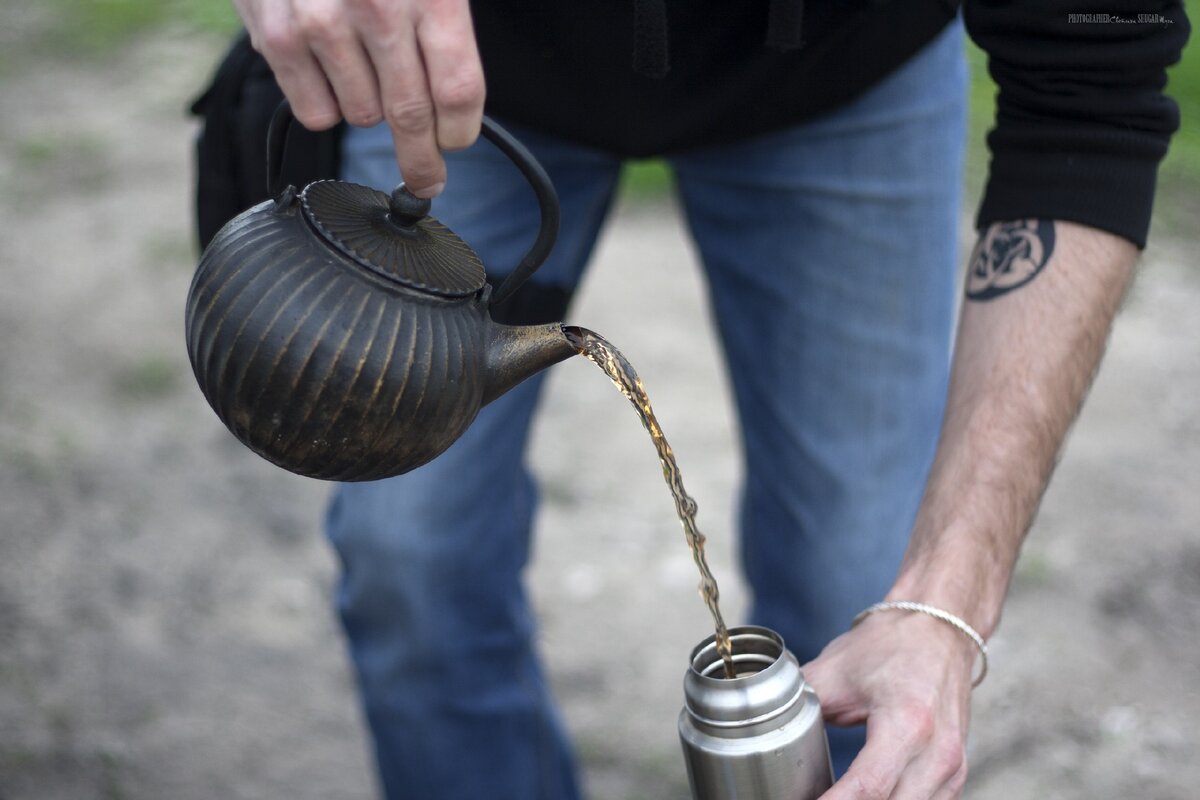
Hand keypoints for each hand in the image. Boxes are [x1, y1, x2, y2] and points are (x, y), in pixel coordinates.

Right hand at [234, 0, 484, 196]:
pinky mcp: (277, 35)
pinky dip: (325, 102)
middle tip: (426, 177)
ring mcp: (323, 23)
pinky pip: (315, 111)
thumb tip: (452, 111)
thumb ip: (442, 29)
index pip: (457, 90)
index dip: (460, 132)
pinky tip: (324, 65)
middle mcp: (378, 6)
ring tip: (360, 67)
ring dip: (368, 109)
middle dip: (422, 160)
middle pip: (411, 116)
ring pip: (363, 115)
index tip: (455, 143)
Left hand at [802, 611, 977, 798]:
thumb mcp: (834, 672)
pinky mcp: (956, 776)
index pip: (868, 788)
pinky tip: (864, 799)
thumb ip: (798, 705)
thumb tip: (760, 728)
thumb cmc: (889, 647)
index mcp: (907, 722)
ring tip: (834, 797)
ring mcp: (953, 768)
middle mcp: (938, 752)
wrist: (939, 630)